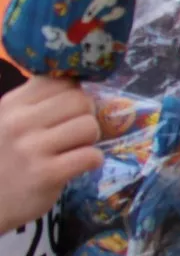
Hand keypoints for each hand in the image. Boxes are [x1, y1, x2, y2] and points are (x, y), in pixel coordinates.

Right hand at [0, 76, 102, 229]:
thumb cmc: (3, 159)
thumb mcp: (7, 122)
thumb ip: (35, 103)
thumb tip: (77, 83)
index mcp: (12, 104)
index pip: (61, 81)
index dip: (75, 94)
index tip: (71, 111)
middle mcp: (20, 122)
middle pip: (81, 100)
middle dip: (87, 116)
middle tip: (77, 133)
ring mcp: (32, 148)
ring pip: (89, 126)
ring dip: (91, 139)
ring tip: (76, 149)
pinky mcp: (47, 174)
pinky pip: (90, 156)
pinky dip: (93, 161)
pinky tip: (80, 166)